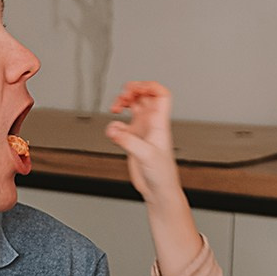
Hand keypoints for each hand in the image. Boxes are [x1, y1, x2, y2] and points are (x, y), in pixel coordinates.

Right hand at [105, 81, 182, 203]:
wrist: (158, 189)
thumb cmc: (162, 174)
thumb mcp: (146, 155)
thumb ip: (128, 140)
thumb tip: (113, 129)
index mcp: (159, 122)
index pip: (160, 94)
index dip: (149, 86)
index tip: (136, 88)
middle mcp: (151, 123)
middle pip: (144, 96)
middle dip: (132, 91)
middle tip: (123, 96)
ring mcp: (142, 131)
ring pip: (133, 106)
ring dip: (123, 103)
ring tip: (116, 107)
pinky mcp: (133, 140)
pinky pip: (122, 124)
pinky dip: (115, 123)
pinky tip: (114, 130)